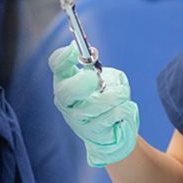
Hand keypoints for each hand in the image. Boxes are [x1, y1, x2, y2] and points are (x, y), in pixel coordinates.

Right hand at [48, 44, 138, 166]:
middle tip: (95, 79)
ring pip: (99, 103)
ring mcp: (78, 120)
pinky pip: (113, 116)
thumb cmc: (106, 101)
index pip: (57, 66)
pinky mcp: (94, 133)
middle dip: (82, 83)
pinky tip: (125, 109)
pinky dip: (125, 109)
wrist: (113, 133)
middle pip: (66, 91)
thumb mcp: (103, 79)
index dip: (63, 56)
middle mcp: (66, 102)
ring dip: (117, 96)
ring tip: (122, 96)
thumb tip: (95, 64)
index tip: (74, 48)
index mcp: (66, 82)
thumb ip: (98, 69)